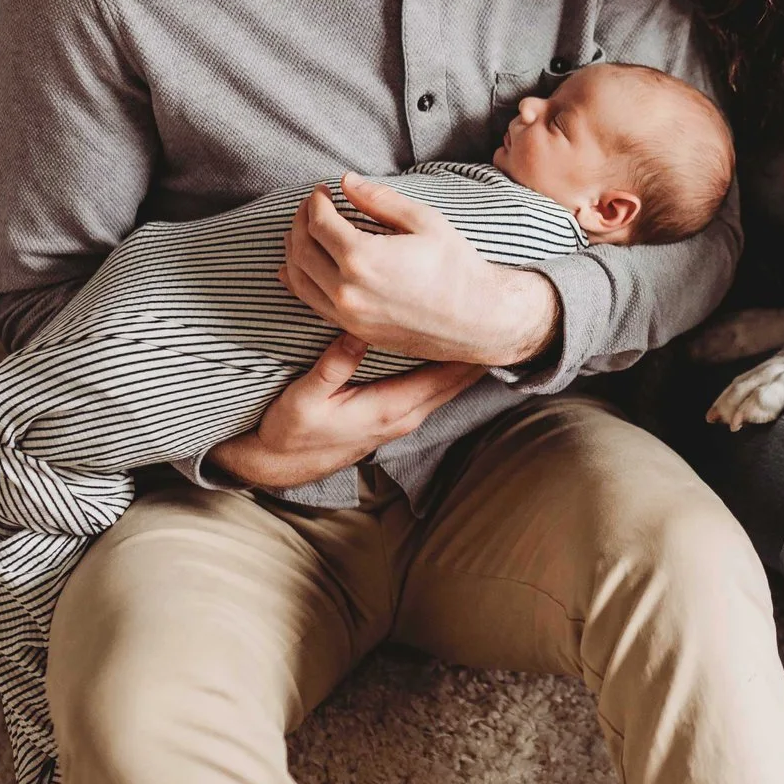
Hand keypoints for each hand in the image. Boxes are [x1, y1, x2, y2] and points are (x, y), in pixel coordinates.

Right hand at [211, 334, 482, 489]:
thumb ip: (333, 367)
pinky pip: (435, 389)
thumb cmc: (290, 431)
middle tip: (502, 318)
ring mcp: (404, 419)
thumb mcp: (304, 397)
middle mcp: (406, 415)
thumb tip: (358, 333)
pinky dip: (450, 371)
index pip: (444, 376)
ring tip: (488, 328)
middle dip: (478, 352)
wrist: (280, 465)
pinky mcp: (397, 416)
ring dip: (467, 361)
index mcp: (390, 408)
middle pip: (457, 381)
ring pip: (449, 386)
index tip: (492, 322)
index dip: (469, 350)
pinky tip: (455, 351)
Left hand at [280, 173, 560, 366]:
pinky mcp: (353, 331)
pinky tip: (296, 268)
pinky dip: (298, 282)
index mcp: (363, 257)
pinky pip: (312, 303)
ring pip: (298, 279)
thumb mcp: (425, 221)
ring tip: (302, 232)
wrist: (478, 319)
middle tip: (310, 206)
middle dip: (300, 221)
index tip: (323, 190)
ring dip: (293, 251)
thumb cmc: (457, 267)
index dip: (316, 201)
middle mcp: (347, 289)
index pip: (319, 222)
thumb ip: (380, 200)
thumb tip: (347, 181)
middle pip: (302, 249)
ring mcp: (348, 314)